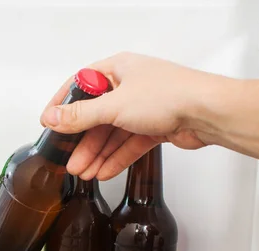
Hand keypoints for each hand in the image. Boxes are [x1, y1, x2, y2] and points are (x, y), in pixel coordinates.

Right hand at [40, 52, 224, 180]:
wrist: (208, 113)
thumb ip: (81, 115)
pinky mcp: (155, 127)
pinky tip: (103, 171)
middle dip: (83, 141)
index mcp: (118, 69)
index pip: (80, 85)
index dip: (63, 105)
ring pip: (113, 134)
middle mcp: (130, 86)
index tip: (49, 123)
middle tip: (70, 160)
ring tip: (84, 172)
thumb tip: (53, 117)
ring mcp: (143, 107)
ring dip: (98, 154)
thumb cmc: (171, 94)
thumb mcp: (114, 105)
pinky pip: (129, 144)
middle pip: (97, 116)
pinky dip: (116, 158)